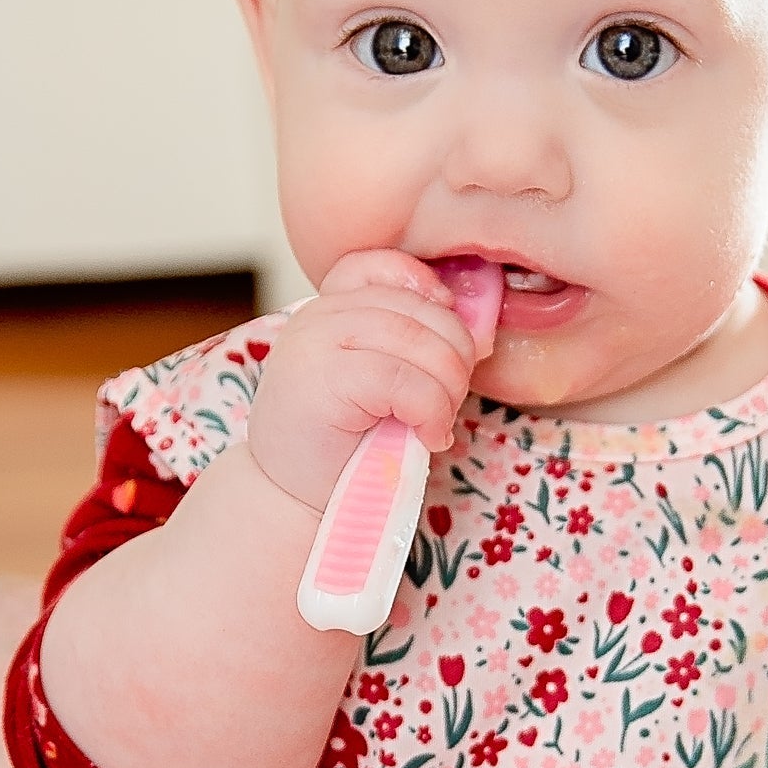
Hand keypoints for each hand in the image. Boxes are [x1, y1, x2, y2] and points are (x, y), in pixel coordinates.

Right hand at [244, 248, 483, 512]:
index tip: (448, 347)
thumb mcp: (377, 381)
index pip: (387, 267)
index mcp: (329, 307)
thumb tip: (479, 328)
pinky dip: (432, 411)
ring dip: (447, 390)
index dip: (432, 297)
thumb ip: (410, 344)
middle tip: (447, 405)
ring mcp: (317, 341)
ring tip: (435, 424)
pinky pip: (409, 381)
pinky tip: (427, 437)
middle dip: (455, 360)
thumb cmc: (342, 446)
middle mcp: (318, 314)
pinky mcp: (325, 377)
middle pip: (422, 310)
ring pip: (422, 343)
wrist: (288, 499)